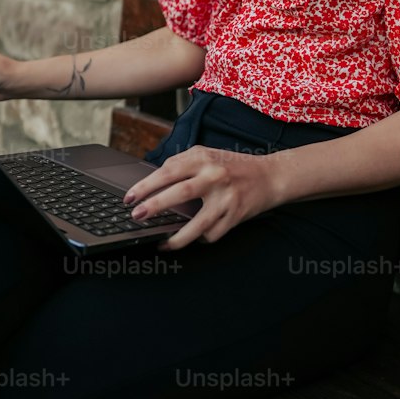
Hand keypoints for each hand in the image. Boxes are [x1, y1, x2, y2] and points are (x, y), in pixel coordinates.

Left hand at [122, 145, 281, 250]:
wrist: (269, 175)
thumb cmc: (233, 166)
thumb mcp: (208, 155)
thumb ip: (183, 164)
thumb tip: (154, 180)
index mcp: (204, 158)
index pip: (168, 170)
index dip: (146, 184)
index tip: (130, 197)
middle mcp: (215, 176)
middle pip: (179, 192)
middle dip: (153, 206)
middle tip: (136, 216)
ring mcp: (227, 197)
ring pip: (197, 223)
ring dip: (176, 237)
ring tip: (162, 243)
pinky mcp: (236, 215)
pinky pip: (212, 234)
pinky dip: (200, 238)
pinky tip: (193, 237)